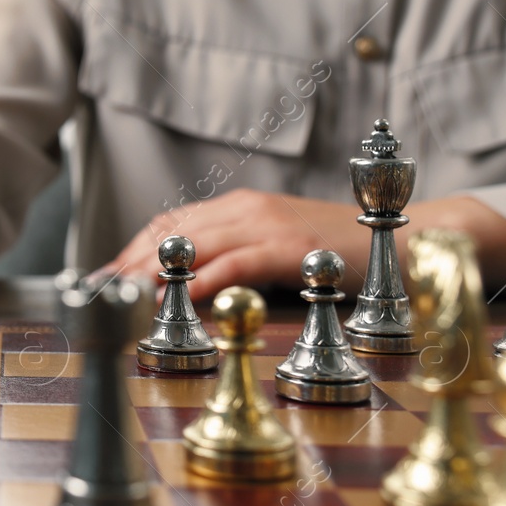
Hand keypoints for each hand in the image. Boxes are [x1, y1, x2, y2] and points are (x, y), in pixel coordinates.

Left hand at [103, 189, 505, 301]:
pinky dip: (206, 278)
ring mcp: (269, 224)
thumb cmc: (340, 253)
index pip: (169, 224)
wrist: (407, 238)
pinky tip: (182, 296)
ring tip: (122, 298)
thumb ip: (236, 260)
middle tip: (98, 294)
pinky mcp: (292, 246)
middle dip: (129, 264)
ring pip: (196, 244)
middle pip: (172, 233)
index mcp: (239, 208)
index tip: (101, 279)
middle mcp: (247, 208)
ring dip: (155, 272)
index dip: (130, 251)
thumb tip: (190, 289)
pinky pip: (238, 261)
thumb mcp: (278, 252)